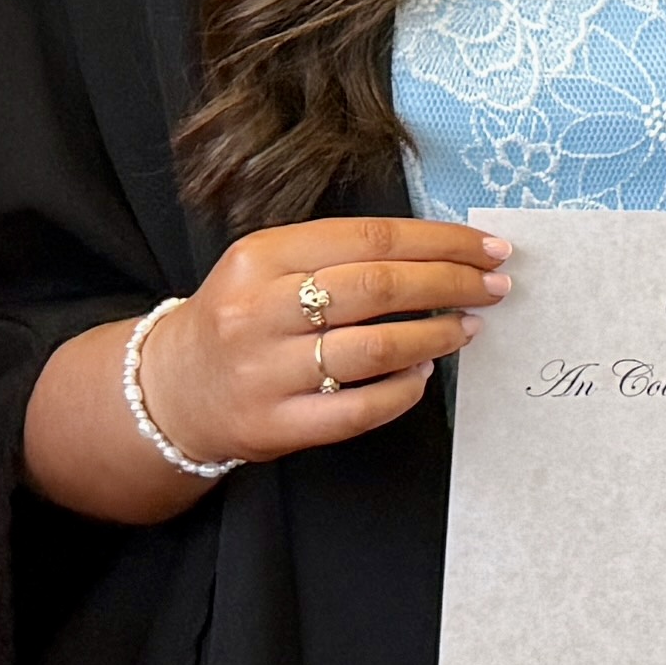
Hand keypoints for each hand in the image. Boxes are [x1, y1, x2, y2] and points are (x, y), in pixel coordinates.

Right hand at [106, 220, 512, 493]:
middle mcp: (260, 311)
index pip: (370, 238)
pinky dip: (404, 390)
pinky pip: (360, 409)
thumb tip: (439, 251)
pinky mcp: (276, 425)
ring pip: (375, 349)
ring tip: (467, 328)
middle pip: (379, 287)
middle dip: (451, 284)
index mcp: (261, 257)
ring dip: (437, 336)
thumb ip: (339, 254)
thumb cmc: (241, 318)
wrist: (171, 390)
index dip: (441, 242)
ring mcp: (266, 372)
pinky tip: (423, 374)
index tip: (488, 248)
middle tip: (494, 286)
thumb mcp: (268, 266)